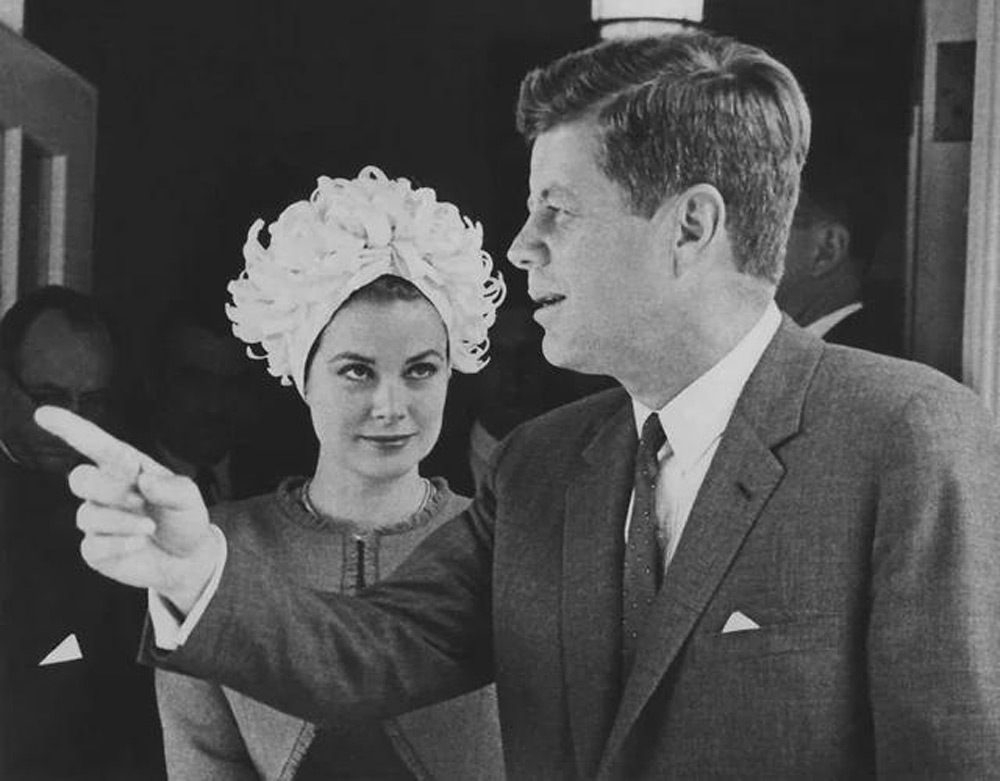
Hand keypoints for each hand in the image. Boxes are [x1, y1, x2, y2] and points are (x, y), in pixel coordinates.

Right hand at [34, 405, 220, 613]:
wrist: (188, 558)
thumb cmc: (183, 518)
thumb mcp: (189, 498)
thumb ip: (172, 488)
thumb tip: (144, 480)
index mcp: (125, 468)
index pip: (92, 443)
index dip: (68, 427)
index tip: (43, 413)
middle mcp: (105, 491)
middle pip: (80, 479)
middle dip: (109, 488)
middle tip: (141, 500)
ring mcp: (97, 520)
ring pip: (87, 514)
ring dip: (121, 520)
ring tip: (149, 526)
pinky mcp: (96, 549)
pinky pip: (94, 545)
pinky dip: (120, 544)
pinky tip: (140, 543)